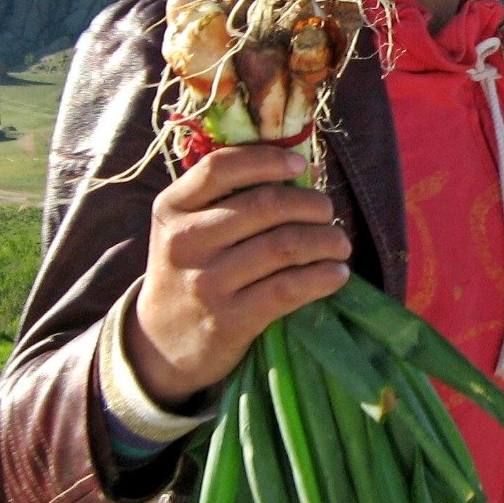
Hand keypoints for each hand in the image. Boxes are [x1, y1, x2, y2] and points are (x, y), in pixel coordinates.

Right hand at [128, 145, 351, 404]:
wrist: (163, 342)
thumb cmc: (192, 271)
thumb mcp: (189, 228)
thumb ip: (230, 197)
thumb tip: (303, 167)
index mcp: (172, 208)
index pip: (220, 168)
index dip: (267, 160)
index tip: (300, 164)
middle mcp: (185, 241)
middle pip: (265, 205)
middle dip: (310, 204)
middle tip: (327, 212)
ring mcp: (206, 282)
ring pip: (284, 246)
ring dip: (326, 240)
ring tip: (340, 244)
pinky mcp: (230, 320)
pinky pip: (288, 288)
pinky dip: (323, 277)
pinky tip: (337, 274)